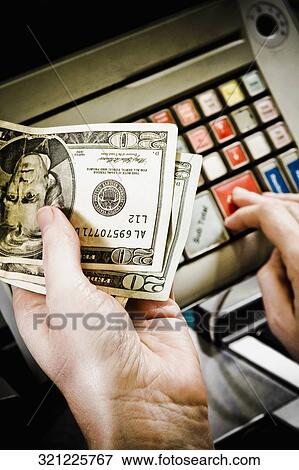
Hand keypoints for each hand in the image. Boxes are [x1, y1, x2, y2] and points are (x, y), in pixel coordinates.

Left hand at [12, 206, 211, 448]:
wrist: (151, 402)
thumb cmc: (94, 367)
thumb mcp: (64, 298)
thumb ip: (58, 253)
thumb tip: (48, 218)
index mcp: (45, 308)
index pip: (34, 261)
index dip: (37, 232)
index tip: (44, 199)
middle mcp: (79, 305)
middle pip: (78, 254)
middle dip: (83, 227)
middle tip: (87, 192)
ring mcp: (117, 304)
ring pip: (116, 259)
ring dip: (119, 237)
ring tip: (119, 201)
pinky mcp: (150, 305)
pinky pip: (152, 270)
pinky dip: (154, 252)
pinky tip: (152, 229)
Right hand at [225, 188, 298, 361]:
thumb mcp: (282, 323)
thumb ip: (269, 279)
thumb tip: (272, 257)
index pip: (272, 216)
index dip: (247, 213)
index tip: (234, 220)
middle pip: (292, 205)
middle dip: (263, 200)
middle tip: (242, 198)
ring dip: (285, 201)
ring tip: (267, 202)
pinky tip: (294, 216)